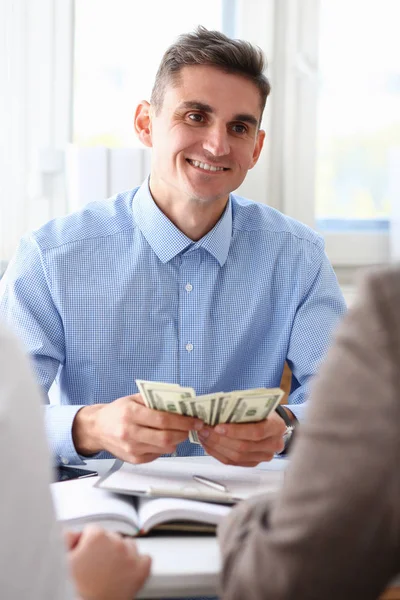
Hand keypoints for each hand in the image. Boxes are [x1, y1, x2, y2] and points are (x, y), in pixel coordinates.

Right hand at [64, 526, 150, 599]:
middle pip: (111, 536)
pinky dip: (138, 563)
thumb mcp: (66, 562)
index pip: (93, 530)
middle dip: (105, 547)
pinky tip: (128, 571)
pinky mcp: (142, 568)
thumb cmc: (79, 588)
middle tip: (97, 566)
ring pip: (128, 545)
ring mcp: (131, 555)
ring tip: (111, 570)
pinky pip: (145, 558)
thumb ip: (69, 540)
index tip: (86, 554)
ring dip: (122, 553)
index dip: (88, 542)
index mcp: (97, 537)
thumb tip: (73, 532)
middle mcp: (116, 542)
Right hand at [72, 394, 203, 462]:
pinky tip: (166, 439)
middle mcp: (130, 433)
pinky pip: (157, 454)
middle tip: (193, 427)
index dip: (183, 421)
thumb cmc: (117, 412)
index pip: (163, 420)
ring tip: (181, 432)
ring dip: (177, 440)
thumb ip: (154, 400)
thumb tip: (180, 404)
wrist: (97, 428)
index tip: (195, 420)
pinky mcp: (134, 460)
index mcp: (131, 414)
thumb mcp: (133, 399)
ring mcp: (132, 449)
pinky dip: (166, 447)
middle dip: (184, 432)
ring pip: (164, 448)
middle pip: (166, 437)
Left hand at [197, 411, 286, 466]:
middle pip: (244, 447)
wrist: (270, 422)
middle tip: (204, 429)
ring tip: (203, 436)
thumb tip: (215, 411)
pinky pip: (233, 462)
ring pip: (237, 457)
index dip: (236, 431)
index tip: (218, 427)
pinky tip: (208, 444)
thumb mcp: (255, 404)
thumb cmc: (260, 410)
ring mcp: (264, 456)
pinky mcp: (254, 463)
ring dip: (216, 446)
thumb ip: (240, 408)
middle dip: (220, 439)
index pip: (256, 432)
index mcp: (276, 426)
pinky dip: (218, 453)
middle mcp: (273, 444)